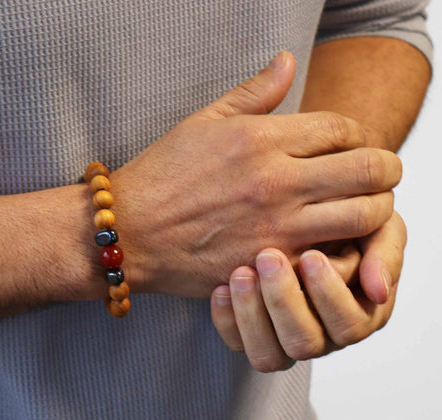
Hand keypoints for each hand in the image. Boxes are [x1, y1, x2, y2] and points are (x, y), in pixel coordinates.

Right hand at [110, 51, 401, 297]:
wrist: (129, 232)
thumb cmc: (161, 177)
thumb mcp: (202, 122)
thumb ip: (253, 92)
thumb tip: (287, 60)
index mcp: (261, 138)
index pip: (343, 128)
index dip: (358, 135)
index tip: (350, 146)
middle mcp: (277, 180)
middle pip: (370, 169)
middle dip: (385, 170)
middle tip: (375, 176)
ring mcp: (278, 226)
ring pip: (366, 215)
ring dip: (376, 208)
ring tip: (361, 207)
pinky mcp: (272, 264)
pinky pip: (335, 256)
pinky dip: (347, 247)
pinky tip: (333, 240)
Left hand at [209, 211, 406, 371]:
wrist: (303, 222)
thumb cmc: (345, 227)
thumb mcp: (375, 228)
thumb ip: (385, 253)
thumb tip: (379, 291)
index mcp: (358, 314)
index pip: (347, 325)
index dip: (328, 294)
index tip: (309, 255)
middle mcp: (322, 335)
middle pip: (304, 343)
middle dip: (283, 299)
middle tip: (268, 256)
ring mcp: (285, 339)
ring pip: (269, 355)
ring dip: (251, 313)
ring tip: (240, 273)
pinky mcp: (254, 336)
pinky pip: (237, 345)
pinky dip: (227, 320)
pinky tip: (221, 288)